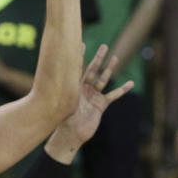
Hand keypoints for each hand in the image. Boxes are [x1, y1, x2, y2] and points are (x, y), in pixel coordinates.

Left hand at [45, 44, 133, 160]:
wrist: (71, 135)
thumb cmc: (62, 121)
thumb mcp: (60, 103)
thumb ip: (58, 93)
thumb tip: (46, 78)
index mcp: (73, 87)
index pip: (76, 67)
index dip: (79, 55)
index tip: (80, 42)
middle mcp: (84, 89)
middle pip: (93, 70)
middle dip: (99, 58)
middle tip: (104, 46)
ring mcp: (93, 96)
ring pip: (103, 79)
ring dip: (110, 69)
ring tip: (116, 57)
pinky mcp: (101, 105)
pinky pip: (113, 95)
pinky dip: (122, 89)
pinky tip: (130, 83)